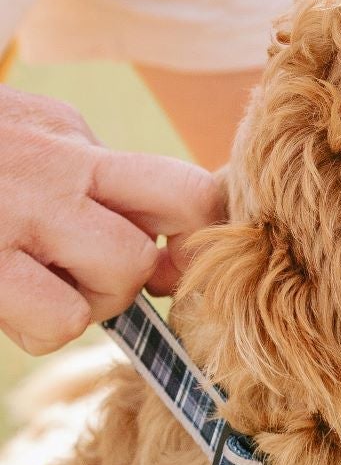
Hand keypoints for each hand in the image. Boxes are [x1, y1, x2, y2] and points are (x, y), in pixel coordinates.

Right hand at [0, 87, 223, 355]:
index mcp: (71, 138)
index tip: (171, 259)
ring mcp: (21, 211)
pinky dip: (44, 328)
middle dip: (138, 273)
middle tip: (85, 275)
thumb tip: (162, 242)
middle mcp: (57, 166)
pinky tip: (11, 303)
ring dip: (91, 301)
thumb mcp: (25, 136)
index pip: (188, 186)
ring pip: (122, 276)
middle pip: (170, 228)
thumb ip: (94, 175)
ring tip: (36, 284)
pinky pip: (62, 319)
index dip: (198, 236)